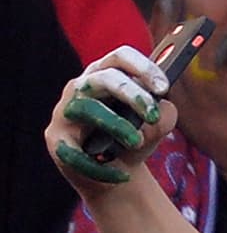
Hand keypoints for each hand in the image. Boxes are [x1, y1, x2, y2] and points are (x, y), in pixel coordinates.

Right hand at [43, 45, 176, 196]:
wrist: (118, 174)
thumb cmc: (135, 140)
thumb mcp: (155, 127)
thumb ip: (165, 115)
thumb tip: (162, 109)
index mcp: (106, 76)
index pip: (120, 57)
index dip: (142, 68)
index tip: (164, 88)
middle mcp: (81, 88)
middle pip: (104, 78)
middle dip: (132, 95)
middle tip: (153, 117)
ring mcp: (65, 112)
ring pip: (87, 108)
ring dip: (116, 125)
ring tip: (137, 143)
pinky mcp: (56, 140)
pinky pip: (76, 152)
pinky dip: (103, 168)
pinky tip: (122, 176)